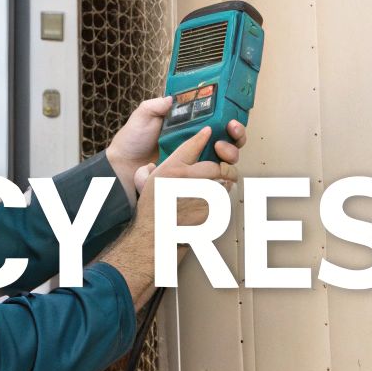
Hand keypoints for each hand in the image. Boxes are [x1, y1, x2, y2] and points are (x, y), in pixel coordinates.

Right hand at [100, 125, 239, 305]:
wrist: (154, 239)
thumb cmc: (149, 214)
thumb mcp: (147, 185)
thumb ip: (151, 171)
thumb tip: (152, 165)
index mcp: (172, 170)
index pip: (192, 145)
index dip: (203, 136)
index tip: (209, 131)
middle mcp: (188, 179)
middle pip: (216, 165)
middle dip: (223, 166)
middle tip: (223, 168)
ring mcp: (202, 196)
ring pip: (224, 182)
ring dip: (224, 183)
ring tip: (221, 184)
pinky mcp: (212, 211)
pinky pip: (224, 199)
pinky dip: (222, 199)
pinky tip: (216, 201)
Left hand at [106, 96, 247, 204]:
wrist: (122, 168)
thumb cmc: (132, 142)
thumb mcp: (143, 116)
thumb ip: (156, 105)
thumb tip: (172, 99)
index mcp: (191, 125)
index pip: (220, 121)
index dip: (232, 120)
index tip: (231, 121)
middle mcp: (199, 143)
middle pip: (231, 140)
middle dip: (236, 138)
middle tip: (227, 136)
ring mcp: (198, 162)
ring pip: (227, 159)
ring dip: (230, 153)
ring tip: (219, 151)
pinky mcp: (194, 179)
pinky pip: (215, 178)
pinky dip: (222, 174)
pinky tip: (217, 169)